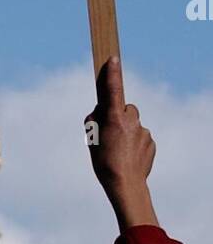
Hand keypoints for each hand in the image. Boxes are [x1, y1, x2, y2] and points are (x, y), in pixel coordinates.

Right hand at [85, 57, 158, 230]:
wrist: (126, 185)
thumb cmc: (104, 163)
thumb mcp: (91, 141)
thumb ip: (94, 122)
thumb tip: (100, 112)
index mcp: (114, 119)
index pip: (113, 90)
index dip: (112, 73)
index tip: (113, 58)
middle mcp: (131, 121)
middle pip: (125, 108)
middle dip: (118, 115)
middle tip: (108, 132)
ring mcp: (143, 131)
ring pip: (133, 123)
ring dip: (126, 130)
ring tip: (118, 150)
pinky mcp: (151, 141)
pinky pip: (140, 136)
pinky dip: (134, 142)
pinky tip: (128, 156)